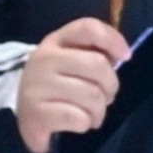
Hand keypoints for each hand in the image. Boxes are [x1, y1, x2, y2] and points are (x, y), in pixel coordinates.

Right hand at [13, 15, 131, 146]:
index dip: (113, 40)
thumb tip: (122, 55)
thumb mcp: (72, 64)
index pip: (88, 28)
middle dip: (111, 86)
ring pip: (92, 95)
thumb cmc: (59, 89)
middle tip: (105, 98)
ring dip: (99, 111)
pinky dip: (85, 124)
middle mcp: (44, 58)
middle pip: (97, 64)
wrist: (27, 119)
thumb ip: (95, 54)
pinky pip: (78, 118)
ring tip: (91, 114)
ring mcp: (37, 85)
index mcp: (56, 41)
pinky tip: (78, 124)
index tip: (125, 57)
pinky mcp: (36, 113)